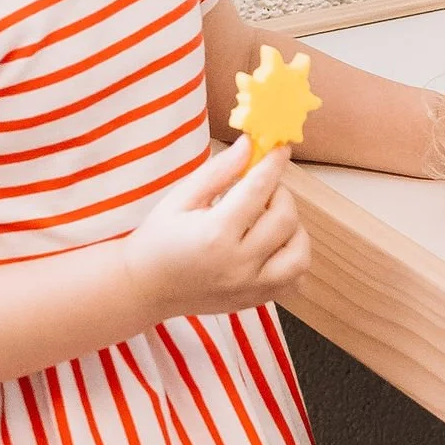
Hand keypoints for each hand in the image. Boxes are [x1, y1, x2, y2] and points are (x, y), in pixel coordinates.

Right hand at [127, 139, 310, 321]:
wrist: (145, 287)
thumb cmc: (159, 239)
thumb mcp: (181, 198)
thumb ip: (219, 171)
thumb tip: (250, 145)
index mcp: (215, 233)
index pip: (259, 189)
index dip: (273, 164)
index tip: (279, 148)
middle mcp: (238, 263)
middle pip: (285, 218)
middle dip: (280, 194)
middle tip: (262, 188)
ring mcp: (250, 287)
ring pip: (300, 254)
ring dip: (293, 229)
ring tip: (270, 219)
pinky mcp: (256, 300)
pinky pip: (295, 280)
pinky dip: (292, 259)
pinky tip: (273, 246)